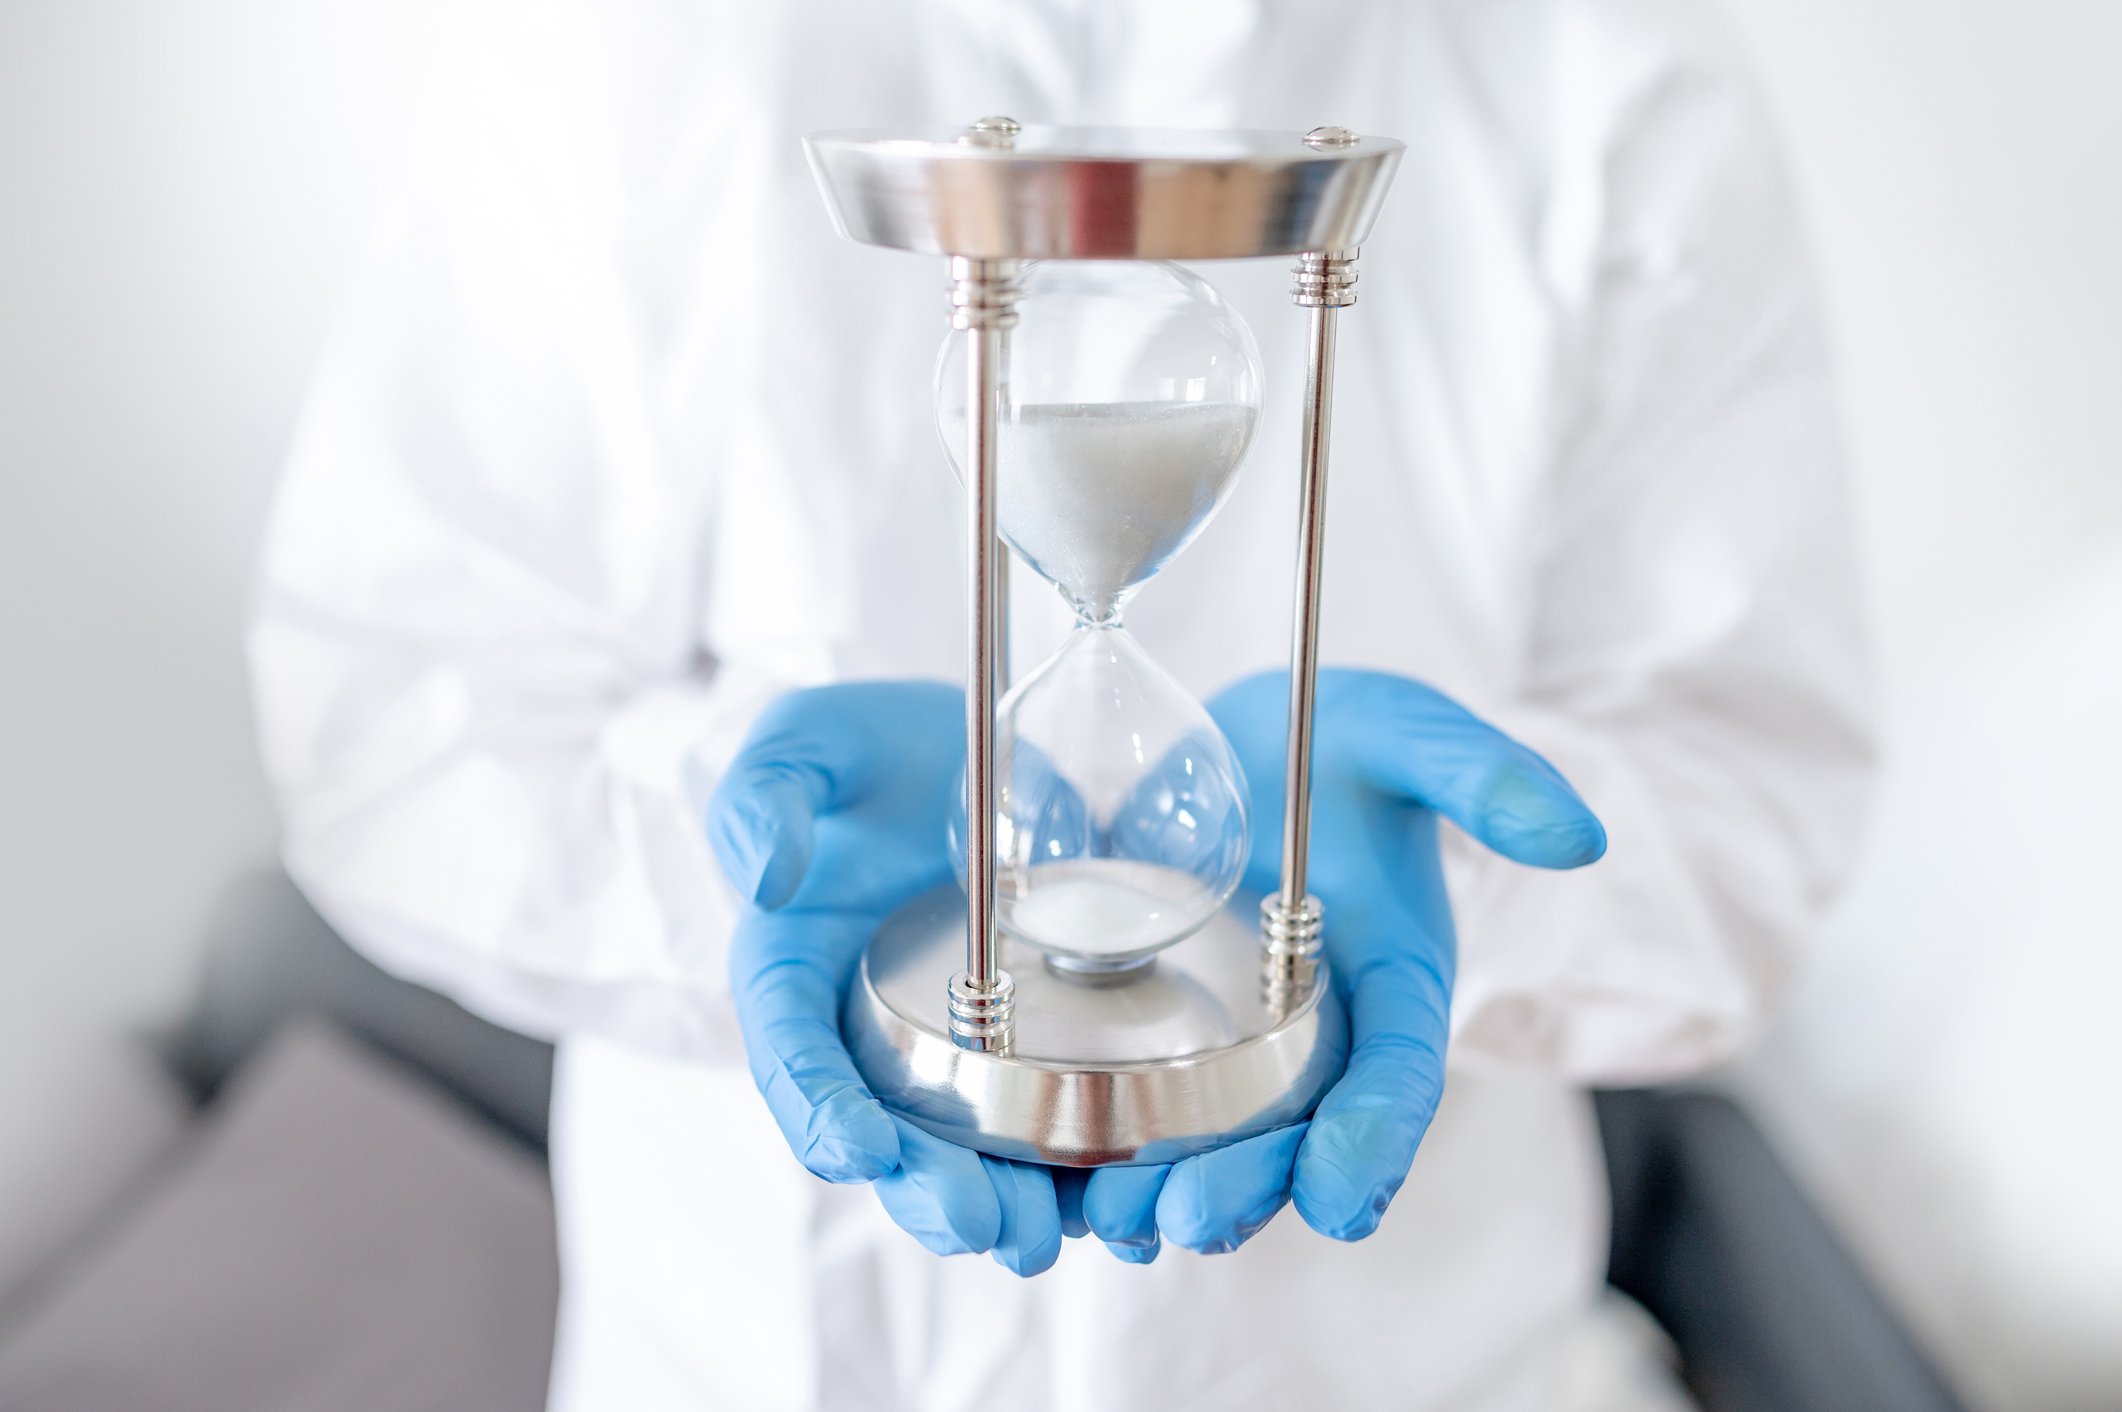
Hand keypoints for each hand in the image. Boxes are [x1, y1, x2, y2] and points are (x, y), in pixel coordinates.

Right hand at [707, 682, 1066, 1275]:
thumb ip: (761, 794)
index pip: (793, 1060)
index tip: (859, 1150)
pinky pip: (1049, 1125)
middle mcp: (865, 1036)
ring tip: (1041, 1239)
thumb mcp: (808, 740)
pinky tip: (1117, 1207)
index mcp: (796, 976)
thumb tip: (762, 878)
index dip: (820, 1113)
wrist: (971, 748)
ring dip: (1001, 1207)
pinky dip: (1076, 1174)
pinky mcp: (1030, 1050)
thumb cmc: (870, 750)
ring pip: (967, 1154)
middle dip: (924, 1190)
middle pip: (885, 1136)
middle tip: (976, 1225)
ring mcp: (949, 1052)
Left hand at [1073, 670, 1605, 1254]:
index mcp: (1398, 979)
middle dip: (1254, 1187)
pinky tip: (1063, 1189)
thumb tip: (1577, 835)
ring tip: (1117, 1220)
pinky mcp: (1175, 1039)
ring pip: (1223, 1145)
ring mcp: (1250, 1048)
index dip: (1375, 1140)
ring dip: (1173, 1193)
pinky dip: (1114, 1158)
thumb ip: (1480, 772)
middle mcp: (1330, 1035)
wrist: (1246, 742)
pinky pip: (1150, 1114)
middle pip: (1301, 1135)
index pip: (1401, 1075)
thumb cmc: (1337, 739)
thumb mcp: (1401, 730)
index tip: (1340, 1205)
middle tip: (1191, 1221)